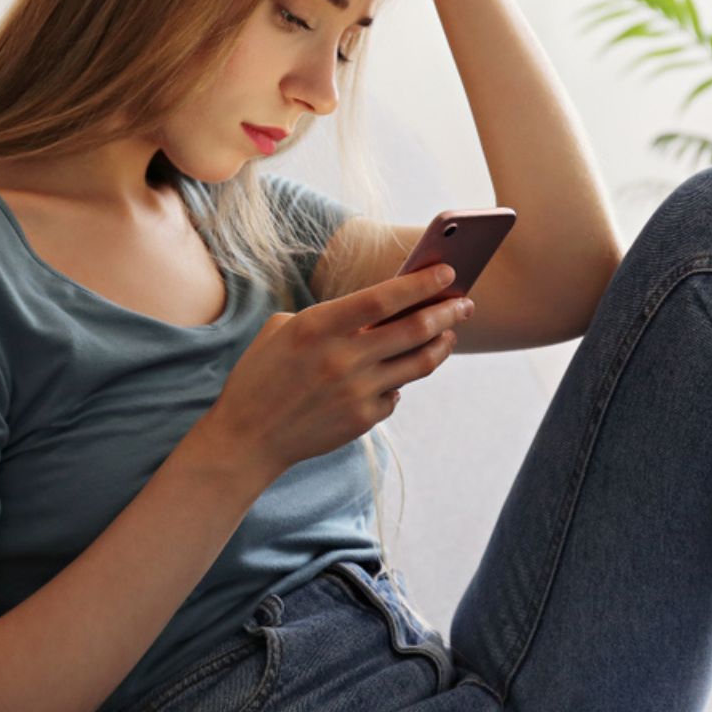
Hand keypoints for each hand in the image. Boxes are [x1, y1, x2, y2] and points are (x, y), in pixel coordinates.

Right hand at [201, 262, 475, 478]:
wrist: (246, 438)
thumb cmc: (262, 376)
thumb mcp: (283, 330)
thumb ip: (331, 317)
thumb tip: (381, 309)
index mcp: (319, 327)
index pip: (384, 299)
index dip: (421, 284)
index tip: (447, 273)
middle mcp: (342, 359)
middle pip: (413, 329)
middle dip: (447, 312)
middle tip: (465, 304)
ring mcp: (355, 392)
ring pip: (418, 364)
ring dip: (441, 344)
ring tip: (450, 333)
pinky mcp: (362, 420)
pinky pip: (397, 394)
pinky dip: (402, 380)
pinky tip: (401, 371)